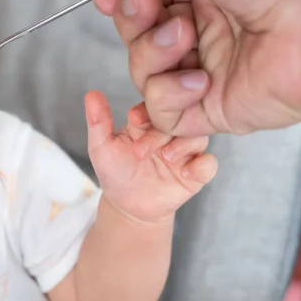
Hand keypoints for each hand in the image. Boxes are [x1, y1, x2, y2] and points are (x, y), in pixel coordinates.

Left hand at [84, 91, 216, 224]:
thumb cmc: (116, 172)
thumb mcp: (102, 147)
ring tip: (166, 156)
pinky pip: (209, 164)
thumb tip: (91, 94)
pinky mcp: (196, 173)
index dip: (149, 110)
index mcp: (151, 120)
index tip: (134, 121)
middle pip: (181, 119)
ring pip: (199, 137)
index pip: (158, 105)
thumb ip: (98, 121)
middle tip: (145, 148)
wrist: (128, 207)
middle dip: (163, 131)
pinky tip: (184, 172)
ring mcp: (185, 152)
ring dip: (184, 145)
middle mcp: (172, 133)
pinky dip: (201, 165)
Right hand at [95, 0, 300, 135]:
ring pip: (144, 71)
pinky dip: (169, 94)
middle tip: (153, 8)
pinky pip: (165, 112)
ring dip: (152, 51)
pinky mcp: (215, 108)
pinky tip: (199, 78)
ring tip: (187, 37)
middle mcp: (208, 24)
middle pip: (137, 32)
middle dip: (133, 19)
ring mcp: (211, 68)